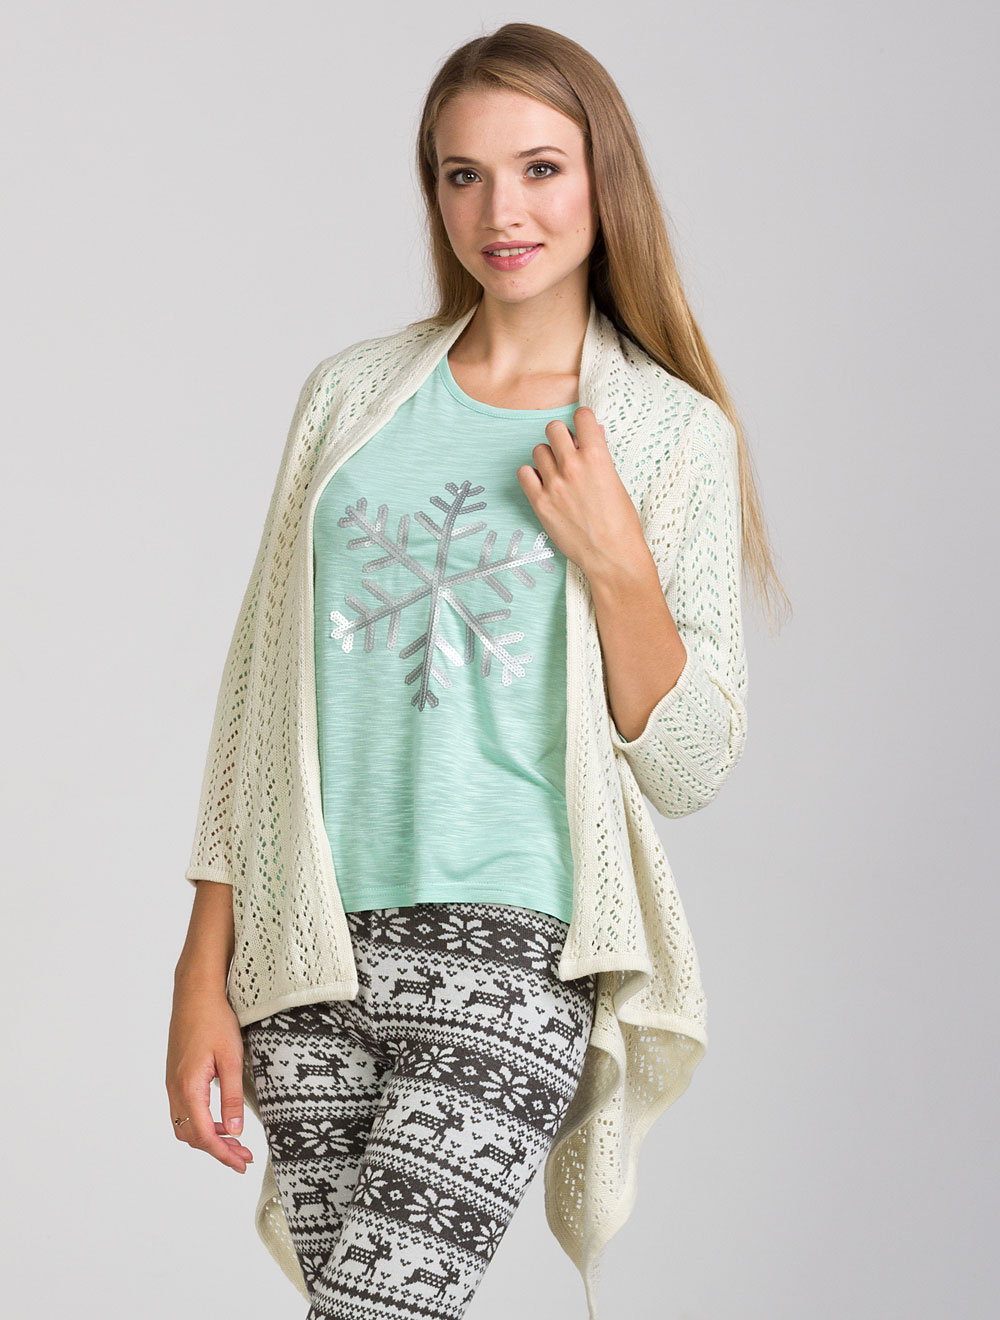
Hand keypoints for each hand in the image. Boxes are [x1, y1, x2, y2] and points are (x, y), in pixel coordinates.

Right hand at [166, 985, 253, 1172]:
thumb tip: (235, 1131)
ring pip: (185, 1125)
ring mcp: (172, 1083)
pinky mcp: (176, 1076)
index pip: (204, 1135)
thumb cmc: (214, 1020)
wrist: (195, 993)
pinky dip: (201, 1122)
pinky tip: (221, 1118)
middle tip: (243, 1156)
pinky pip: (184, 1110)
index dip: (223, 1154)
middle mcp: (175, 1090)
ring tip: (234, 1141)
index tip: (242, 1164)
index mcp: (188, 1088)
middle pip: (191, 1136)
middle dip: (216, 1150)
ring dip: (208, 1138)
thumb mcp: (231, 1058)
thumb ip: (231, 1097)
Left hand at [516, 406, 647, 578]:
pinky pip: (524, 473)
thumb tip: (593, 433)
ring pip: (538, 449)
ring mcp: (554, 484)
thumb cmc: (620, 521)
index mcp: (597, 457)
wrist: (611, 555)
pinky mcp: (540, 502)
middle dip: (562, 436)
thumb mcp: (616, 481)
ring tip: (557, 472)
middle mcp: (572, 466)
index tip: (582, 429)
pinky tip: (544, 484)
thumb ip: (600, 454)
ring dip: (547, 456)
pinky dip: (532, 475)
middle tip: (567, 450)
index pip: (582, 417)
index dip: (582, 421)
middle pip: (553, 428)